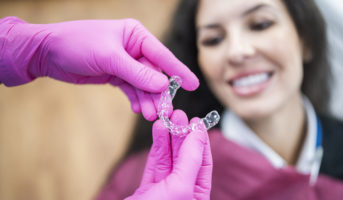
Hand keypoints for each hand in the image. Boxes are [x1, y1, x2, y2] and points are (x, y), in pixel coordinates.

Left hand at [0, 17, 197, 119]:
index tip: (193, 85)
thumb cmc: (77, 45)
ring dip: (147, 100)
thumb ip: (137, 73)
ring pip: (144, 85)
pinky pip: (132, 89)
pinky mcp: (116, 75)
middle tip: (163, 113)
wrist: (48, 52)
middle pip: (154, 74)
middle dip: (158, 94)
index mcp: (136, 35)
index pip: (163, 55)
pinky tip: (138, 110)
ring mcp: (126, 63)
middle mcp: (134, 48)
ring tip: (149, 116)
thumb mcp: (109, 58)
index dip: (178, 71)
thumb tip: (163, 85)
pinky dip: (136, 100)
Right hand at [126, 110, 212, 199]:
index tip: (196, 121)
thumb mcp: (179, 188)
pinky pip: (154, 164)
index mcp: (197, 197)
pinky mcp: (148, 190)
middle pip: (185, 158)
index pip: (203, 163)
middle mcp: (183, 193)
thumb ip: (190, 160)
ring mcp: (165, 191)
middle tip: (178, 114)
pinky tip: (158, 132)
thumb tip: (198, 135)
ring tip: (167, 118)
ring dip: (168, 138)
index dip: (200, 141)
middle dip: (182, 135)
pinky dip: (156, 147)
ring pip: (169, 159)